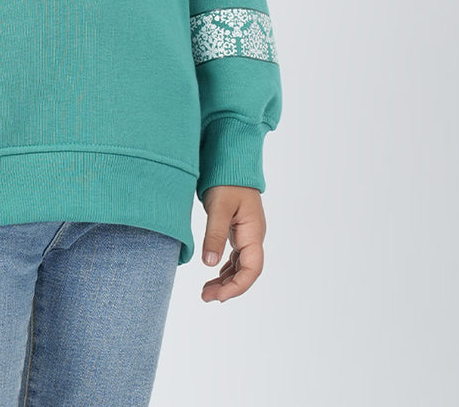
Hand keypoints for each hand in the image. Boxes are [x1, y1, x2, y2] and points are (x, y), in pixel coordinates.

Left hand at [198, 185, 265, 302]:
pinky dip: (225, 269)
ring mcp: (247, 234)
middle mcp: (253, 236)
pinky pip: (235, 257)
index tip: (219, 296)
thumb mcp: (219, 207)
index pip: (252, 268)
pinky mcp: (238, 231)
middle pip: (246, 271)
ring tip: (206, 292)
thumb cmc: (227, 181)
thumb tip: (209, 264)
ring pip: (240, 266)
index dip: (238, 286)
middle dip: (229, 287)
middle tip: (206, 297)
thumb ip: (214, 235)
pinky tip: (214, 276)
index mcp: (253, 232)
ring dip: (226, 281)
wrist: (230, 162)